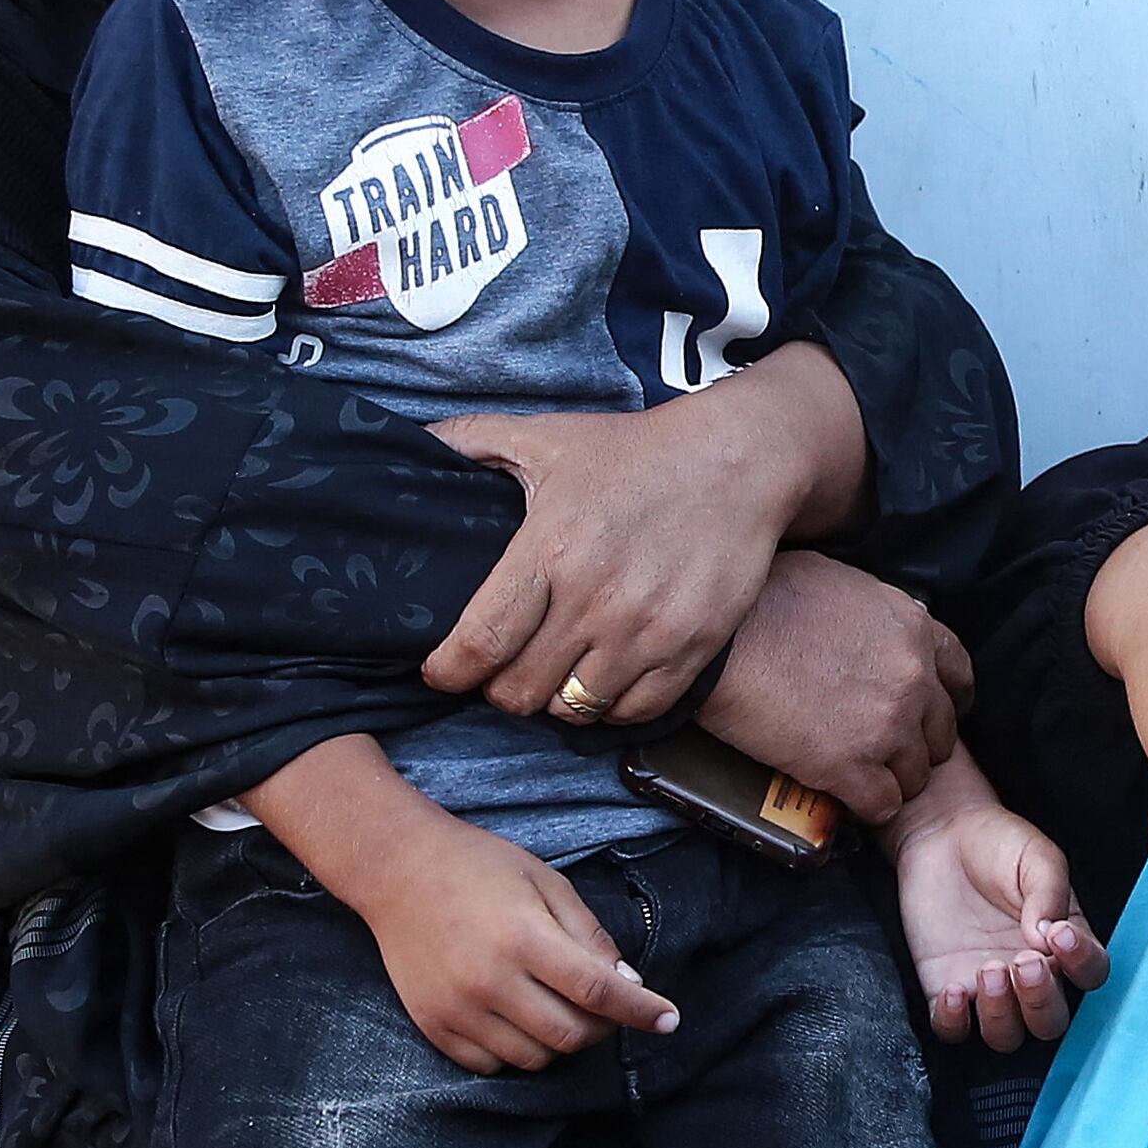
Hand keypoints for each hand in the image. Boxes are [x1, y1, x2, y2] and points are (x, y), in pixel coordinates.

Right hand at [338, 813, 680, 1074]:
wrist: (397, 872)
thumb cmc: (479, 867)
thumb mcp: (545, 882)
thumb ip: (588, 934)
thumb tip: (627, 983)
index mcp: (524, 937)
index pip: (597, 991)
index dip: (641, 1010)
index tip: (670, 1020)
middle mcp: (490, 980)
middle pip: (570, 1034)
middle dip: (603, 1028)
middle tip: (605, 1006)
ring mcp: (459, 1009)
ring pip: (534, 1057)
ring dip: (561, 1041)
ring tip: (557, 1004)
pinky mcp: (435, 1026)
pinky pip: (492, 1066)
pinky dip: (517, 1052)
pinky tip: (519, 1017)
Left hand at [423, 343, 865, 720]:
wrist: (740, 460)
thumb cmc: (637, 451)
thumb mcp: (549, 436)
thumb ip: (473, 440)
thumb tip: (408, 442)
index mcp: (550, 549)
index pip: (480, 642)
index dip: (448, 671)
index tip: (440, 672)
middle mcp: (595, 598)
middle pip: (519, 690)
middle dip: (499, 687)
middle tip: (504, 667)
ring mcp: (647, 630)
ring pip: (572, 708)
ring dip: (554, 698)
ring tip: (554, 671)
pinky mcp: (692, 648)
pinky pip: (632, 711)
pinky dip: (609, 704)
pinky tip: (603, 676)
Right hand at [697, 550, 972, 825]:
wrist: (722, 641)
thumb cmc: (763, 599)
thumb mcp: (839, 580)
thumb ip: (874, 612)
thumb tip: (872, 625)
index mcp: (913, 629)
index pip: (958, 675)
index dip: (945, 699)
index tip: (929, 713)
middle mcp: (913, 679)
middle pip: (941, 732)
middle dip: (917, 745)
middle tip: (886, 750)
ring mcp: (887, 726)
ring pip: (915, 775)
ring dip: (892, 780)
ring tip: (863, 779)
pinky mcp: (851, 767)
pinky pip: (882, 805)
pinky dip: (867, 808)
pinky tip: (848, 801)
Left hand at [891, 775, 1110, 1048]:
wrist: (941, 834)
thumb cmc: (999, 844)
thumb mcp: (1036, 857)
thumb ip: (1048, 894)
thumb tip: (1047, 937)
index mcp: (1065, 943)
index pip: (1090, 973)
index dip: (1082, 963)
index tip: (1060, 935)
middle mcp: (1032, 976)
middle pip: (1050, 1021)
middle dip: (1041, 1001)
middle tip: (1024, 963)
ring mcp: (989, 988)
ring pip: (1006, 1035)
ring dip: (1001, 1015)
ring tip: (989, 970)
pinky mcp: (946, 988)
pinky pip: (953, 1029)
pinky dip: (954, 1021)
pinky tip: (953, 991)